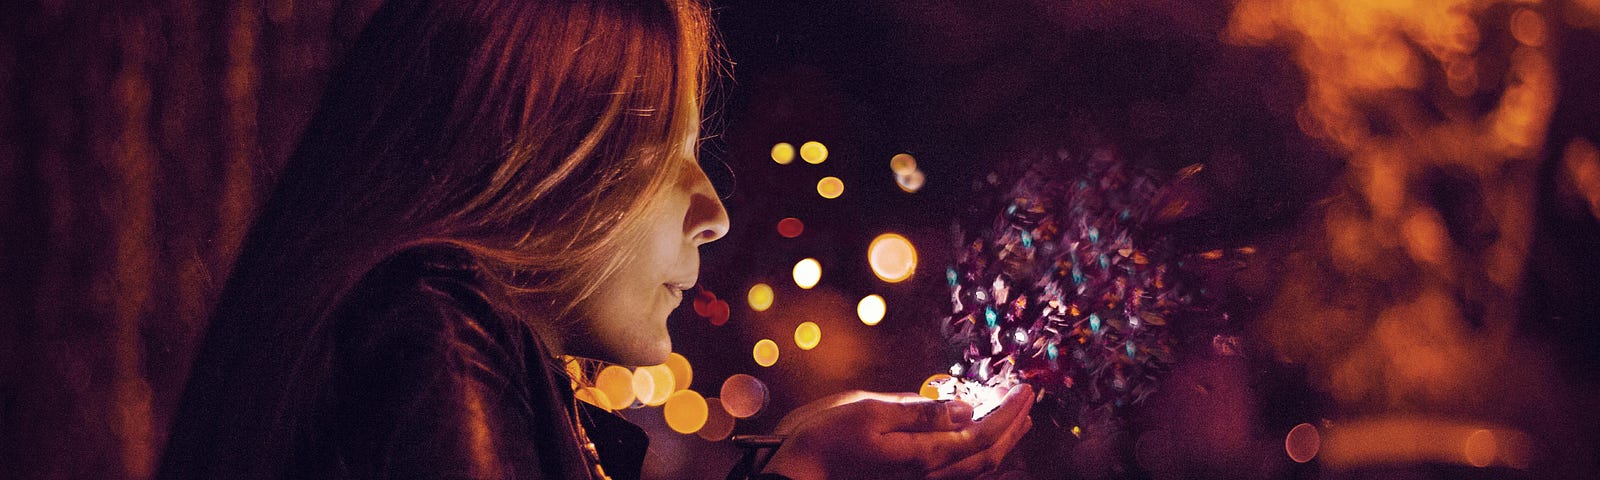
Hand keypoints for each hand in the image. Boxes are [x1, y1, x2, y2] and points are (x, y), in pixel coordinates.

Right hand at [761, 384, 1033, 479]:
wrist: (794, 479)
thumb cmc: (824, 442)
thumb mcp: (870, 412)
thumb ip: (922, 411)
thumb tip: (967, 407)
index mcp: (924, 456)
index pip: (983, 435)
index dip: (1010, 412)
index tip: (1026, 388)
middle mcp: (928, 477)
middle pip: (986, 458)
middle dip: (1012, 428)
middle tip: (1027, 402)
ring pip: (973, 471)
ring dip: (998, 444)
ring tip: (1011, 422)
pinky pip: (955, 474)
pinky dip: (974, 456)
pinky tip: (972, 443)